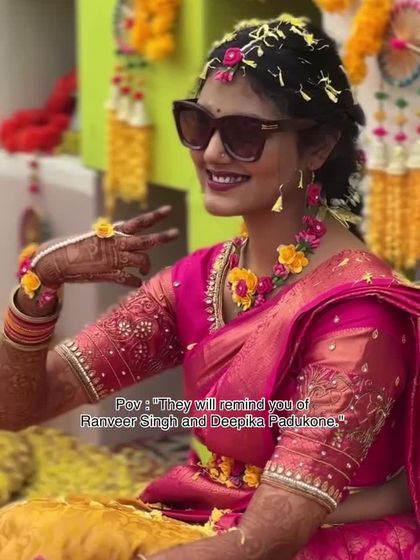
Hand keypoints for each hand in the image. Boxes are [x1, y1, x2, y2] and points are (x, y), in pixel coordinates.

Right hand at [33, 206, 177, 288]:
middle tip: (176, 233)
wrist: (58, 261)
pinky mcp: (110, 274)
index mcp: (114, 232)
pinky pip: (130, 280)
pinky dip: (135, 281)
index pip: (139, 222)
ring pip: (141, 261)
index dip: (155, 216)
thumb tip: (123, 231)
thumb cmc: (76, 246)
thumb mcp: (96, 236)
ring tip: (144, 270)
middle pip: (146, 241)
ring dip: (146, 266)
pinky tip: (135, 282)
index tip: (169, 210)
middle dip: (163, 237)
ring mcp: (115, 260)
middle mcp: (117, 244)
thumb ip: (113, 235)